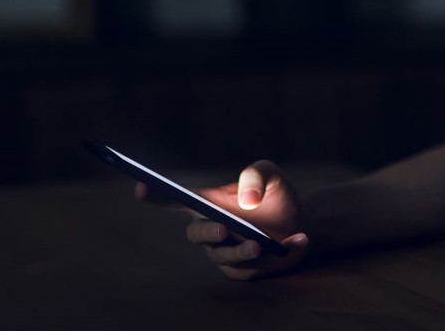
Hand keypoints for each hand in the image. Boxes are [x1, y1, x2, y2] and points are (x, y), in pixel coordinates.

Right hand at [136, 160, 309, 279]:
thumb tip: (247, 198)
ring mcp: (226, 253)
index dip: (156, 195)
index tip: (142, 186)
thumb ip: (257, 175)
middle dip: (208, 232)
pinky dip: (278, 254)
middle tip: (224, 227)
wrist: (302, 221)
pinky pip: (255, 269)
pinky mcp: (245, 271)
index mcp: (209, 204)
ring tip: (260, 243)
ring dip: (241, 250)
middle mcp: (212, 230)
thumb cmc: (276, 195)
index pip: (175, 200)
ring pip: (225, 257)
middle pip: (197, 235)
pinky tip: (298, 240)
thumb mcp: (270, 174)